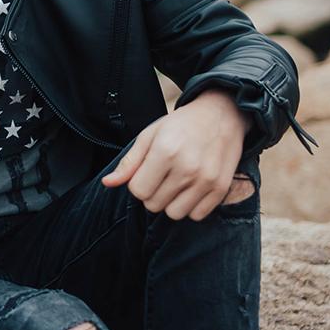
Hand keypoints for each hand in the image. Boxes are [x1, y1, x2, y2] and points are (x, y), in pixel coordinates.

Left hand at [100, 88, 253, 220]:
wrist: (222, 114)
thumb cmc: (181, 125)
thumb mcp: (150, 136)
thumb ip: (130, 163)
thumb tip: (108, 183)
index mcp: (165, 152)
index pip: (138, 191)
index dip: (138, 183)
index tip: (147, 172)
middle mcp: (186, 168)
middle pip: (154, 205)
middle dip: (153, 193)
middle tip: (162, 176)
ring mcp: (206, 180)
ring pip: (174, 214)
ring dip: (171, 202)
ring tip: (177, 183)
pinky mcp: (220, 189)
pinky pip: (196, 215)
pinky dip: (191, 206)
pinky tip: (192, 188)